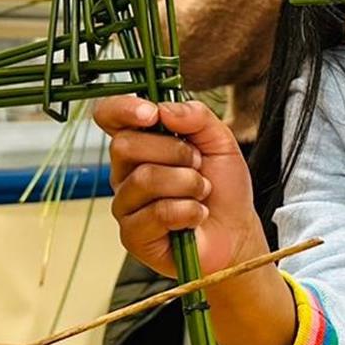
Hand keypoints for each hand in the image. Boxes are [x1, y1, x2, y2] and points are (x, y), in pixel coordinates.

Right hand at [99, 96, 266, 280]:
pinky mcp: (132, 235)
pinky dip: (188, 211)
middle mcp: (125, 171)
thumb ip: (197, 116)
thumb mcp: (220, 141)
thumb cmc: (223, 187)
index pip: (108, 116)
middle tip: (199, 164)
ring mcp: (125, 204)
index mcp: (140, 143)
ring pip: (144, 179)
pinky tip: (196, 215)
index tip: (152, 114)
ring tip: (201, 192)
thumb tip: (164, 109)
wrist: (236, 231)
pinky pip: (157, 212)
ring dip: (188, 183)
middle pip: (125, 145)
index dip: (122, 109)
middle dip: (174, 151)